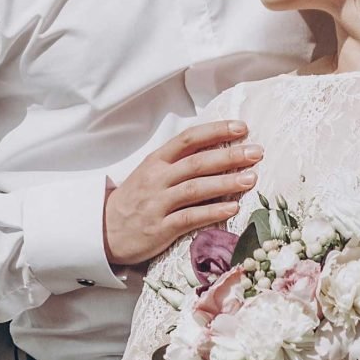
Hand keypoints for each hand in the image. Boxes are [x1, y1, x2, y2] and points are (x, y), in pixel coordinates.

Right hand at [104, 121, 263, 263]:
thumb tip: (216, 152)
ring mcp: (158, 204)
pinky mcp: (160, 229)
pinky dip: (213, 212)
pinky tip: (232, 208)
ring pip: (196, 188)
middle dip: (230, 156)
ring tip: (251, 179)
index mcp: (156, 161)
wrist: (103, 231)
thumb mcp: (151, 174)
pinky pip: (190, 218)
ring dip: (226, 182)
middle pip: (197, 162)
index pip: (189, 139)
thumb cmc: (134, 201)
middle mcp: (157, 179)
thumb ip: (178, 163)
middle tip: (256, 153)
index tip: (242, 127)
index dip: (216, 131)